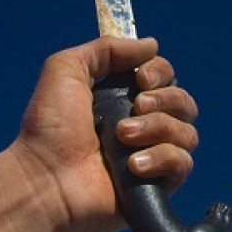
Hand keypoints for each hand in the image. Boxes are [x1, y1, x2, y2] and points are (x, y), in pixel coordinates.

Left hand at [9, 37, 199, 231]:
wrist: (44, 179)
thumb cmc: (49, 129)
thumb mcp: (66, 69)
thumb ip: (106, 49)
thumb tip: (151, 45)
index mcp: (123, 99)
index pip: (165, 77)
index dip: (159, 72)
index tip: (140, 79)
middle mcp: (142, 126)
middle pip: (184, 102)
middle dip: (164, 99)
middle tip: (136, 106)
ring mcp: (151, 156)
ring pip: (187, 132)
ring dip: (158, 128)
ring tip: (123, 137)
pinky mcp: (156, 186)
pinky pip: (183, 163)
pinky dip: (162, 158)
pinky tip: (133, 165)